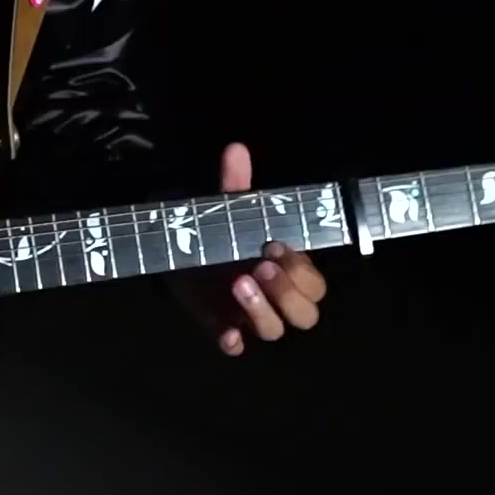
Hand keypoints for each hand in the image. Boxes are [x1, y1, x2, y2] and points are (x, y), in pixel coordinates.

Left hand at [170, 141, 328, 355]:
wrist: (179, 253)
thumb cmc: (218, 232)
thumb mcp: (226, 208)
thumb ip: (235, 184)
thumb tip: (235, 149)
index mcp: (290, 269)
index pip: (314, 282)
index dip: (301, 269)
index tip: (274, 245)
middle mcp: (277, 297)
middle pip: (306, 313)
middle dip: (287, 292)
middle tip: (260, 266)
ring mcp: (252, 316)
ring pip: (276, 330)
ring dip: (262, 311)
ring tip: (237, 282)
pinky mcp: (223, 327)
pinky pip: (237, 346)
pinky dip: (234, 341)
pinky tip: (227, 333)